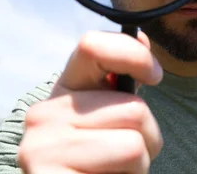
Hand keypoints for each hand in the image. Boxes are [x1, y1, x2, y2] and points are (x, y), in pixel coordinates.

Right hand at [18, 30, 163, 172]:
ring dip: (139, 166)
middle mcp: (43, 113)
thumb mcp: (113, 115)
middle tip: (125, 156)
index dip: (134, 54)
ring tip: (114, 172)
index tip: (156, 76)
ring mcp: (40, 149)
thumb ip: (125, 78)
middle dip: (148, 137)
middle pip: (134, 108)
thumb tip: (141, 36)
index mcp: (64, 89)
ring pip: (134, 145)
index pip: (92, 45)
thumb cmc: (103, 156)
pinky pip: (124, 166)